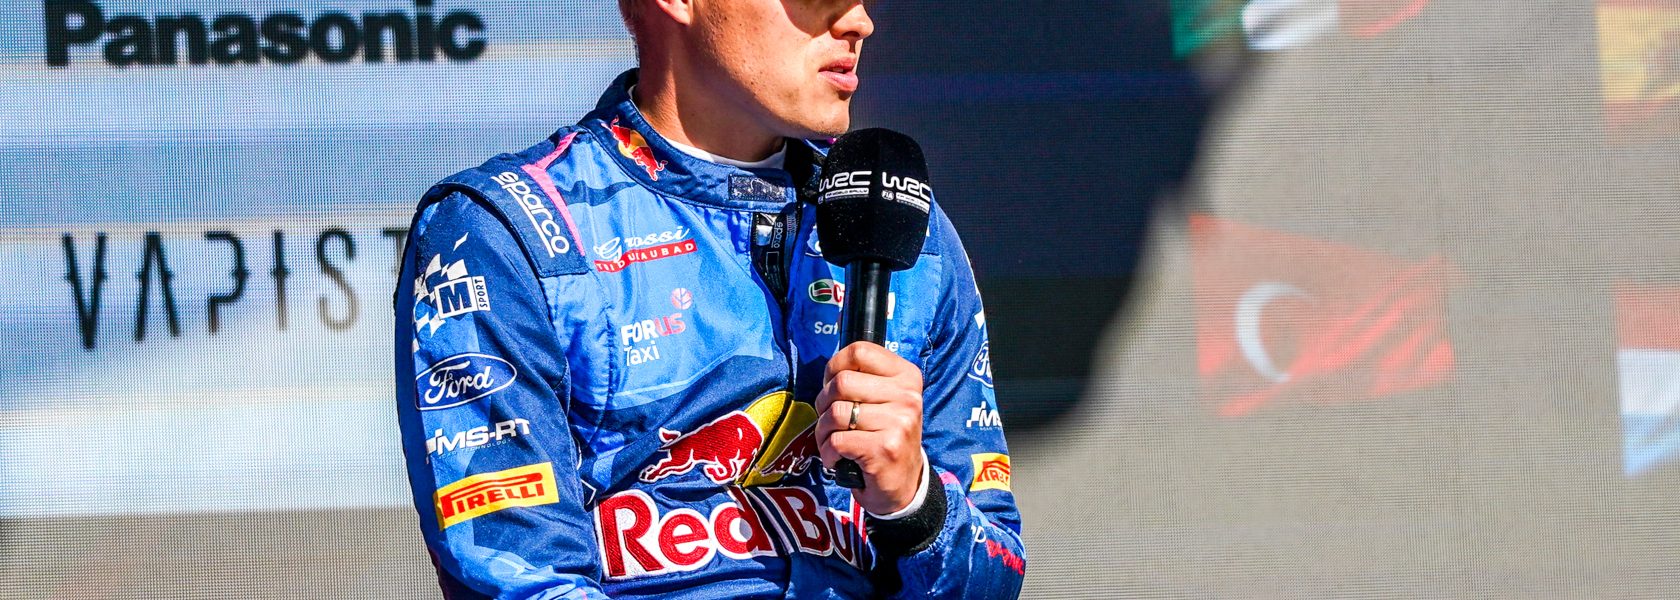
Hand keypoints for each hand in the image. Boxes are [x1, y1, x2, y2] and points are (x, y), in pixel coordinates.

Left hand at [815, 341, 926, 514]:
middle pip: (842, 382)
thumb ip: (864, 379)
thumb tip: (830, 368)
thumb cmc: (885, 437)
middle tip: (830, 421)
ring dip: (823, 432)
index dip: (835, 367)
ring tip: (832, 442)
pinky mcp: (885, 449)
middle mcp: (908, 396)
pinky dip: (828, 453)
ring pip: (836, 413)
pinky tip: (838, 459)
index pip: (859, 351)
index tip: (833, 386)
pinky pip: (836, 441)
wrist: (905, 484)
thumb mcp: (886, 400)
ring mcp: (899, 423)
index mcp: (907, 376)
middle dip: (824, 403)